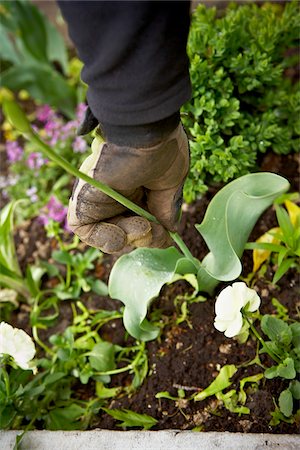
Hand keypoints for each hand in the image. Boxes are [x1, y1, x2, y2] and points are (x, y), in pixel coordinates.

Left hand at [68, 124, 188, 253]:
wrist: (144, 135)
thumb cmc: (161, 151)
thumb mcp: (169, 185)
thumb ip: (166, 210)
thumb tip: (170, 233)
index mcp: (137, 191)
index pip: (142, 224)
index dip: (153, 236)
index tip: (165, 235)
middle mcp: (117, 196)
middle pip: (127, 233)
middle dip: (144, 238)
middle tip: (153, 228)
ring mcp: (99, 200)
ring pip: (108, 235)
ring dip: (129, 238)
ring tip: (142, 225)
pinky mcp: (82, 202)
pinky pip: (85, 232)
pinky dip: (106, 239)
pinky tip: (122, 229)